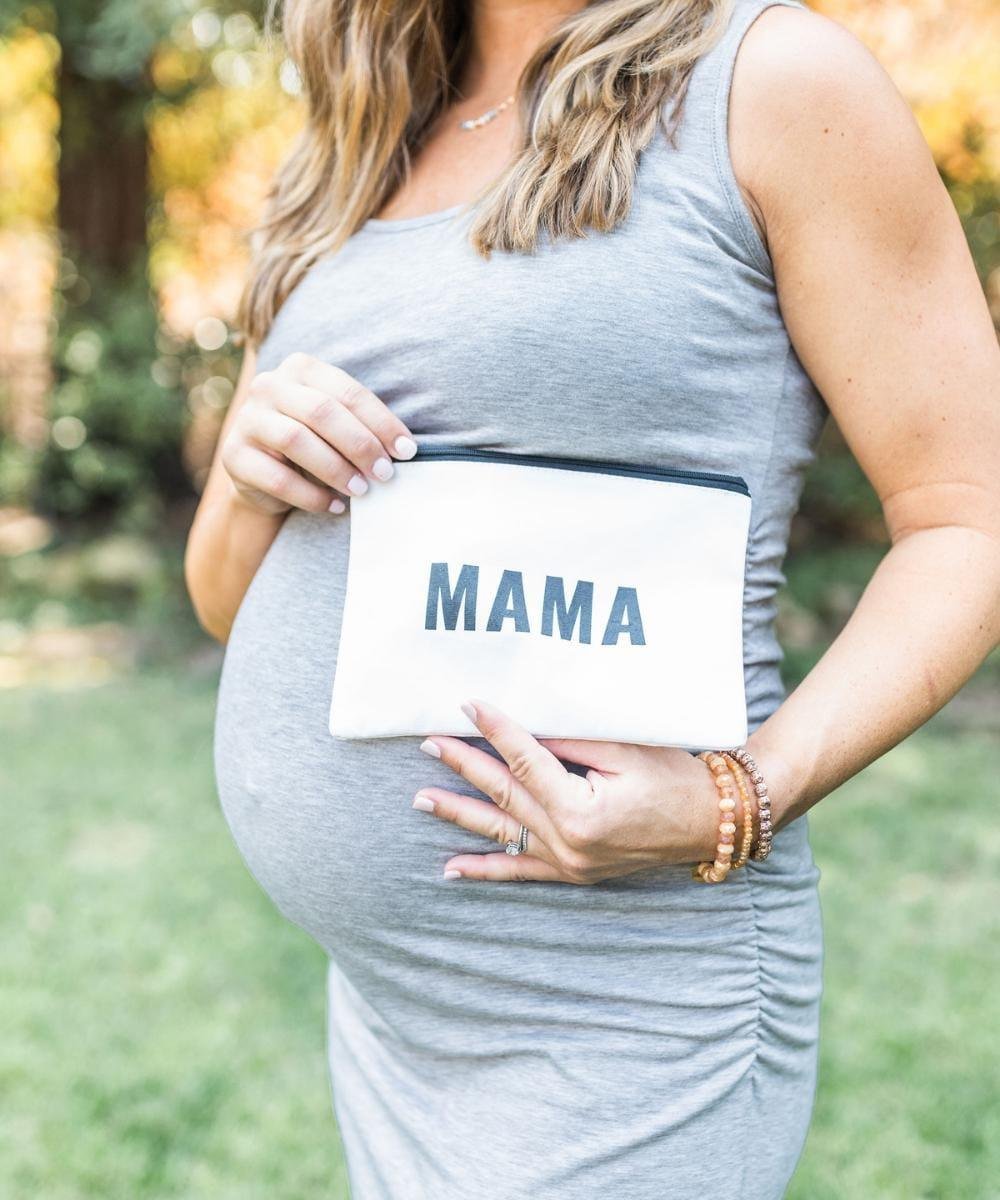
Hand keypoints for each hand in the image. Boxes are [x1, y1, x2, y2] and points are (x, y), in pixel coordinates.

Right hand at [220, 352, 417, 515]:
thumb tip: (404, 449)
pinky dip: (311, 495)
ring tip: (362, 491)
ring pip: (297, 440)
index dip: (381, 422)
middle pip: (322, 412)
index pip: (347, 392)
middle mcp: (269, 386)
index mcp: (300, 368)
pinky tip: (334, 505)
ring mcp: (247, 419)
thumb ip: (362, 427)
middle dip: (360, 445)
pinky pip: (278, 477)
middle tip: (385, 474)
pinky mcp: (234, 455)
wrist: (264, 475)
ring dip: (336, 469)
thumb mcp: (337, 427)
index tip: (407, 450)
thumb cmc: (314, 445)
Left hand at [412, 699, 735, 883]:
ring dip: (459, 814)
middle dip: (463, 766)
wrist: (711, 822)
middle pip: (505, 795)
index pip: (524, 761)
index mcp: (582, 809)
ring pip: (502, 833)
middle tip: (428, 743)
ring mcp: (569, 863)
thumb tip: (523, 728)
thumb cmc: (674, 777)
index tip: (467, 706)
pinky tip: (452, 869)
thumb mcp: (624, 750)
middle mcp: (569, 843)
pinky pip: (520, 873)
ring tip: (421, 798)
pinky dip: (486, 870)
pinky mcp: (573, 873)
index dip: (495, 729)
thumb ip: (570, 743)